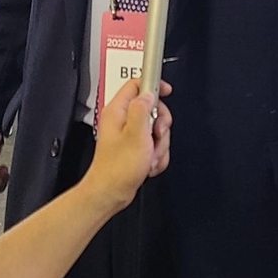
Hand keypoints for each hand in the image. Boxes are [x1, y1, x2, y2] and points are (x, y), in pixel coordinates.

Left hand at [84, 79, 172, 212]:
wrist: (111, 193)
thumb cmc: (117, 169)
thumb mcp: (135, 135)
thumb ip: (143, 110)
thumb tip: (149, 94)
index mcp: (118, 111)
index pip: (136, 84)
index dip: (154, 85)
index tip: (166, 91)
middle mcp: (122, 120)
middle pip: (151, 108)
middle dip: (160, 124)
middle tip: (157, 135)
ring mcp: (129, 134)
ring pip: (156, 128)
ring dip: (159, 144)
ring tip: (149, 155)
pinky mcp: (135, 147)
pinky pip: (154, 144)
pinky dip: (156, 155)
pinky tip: (148, 163)